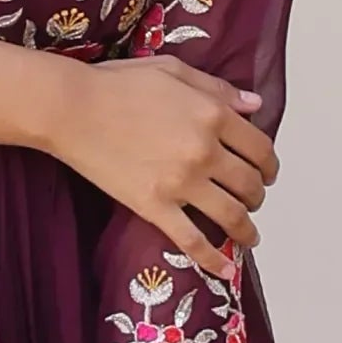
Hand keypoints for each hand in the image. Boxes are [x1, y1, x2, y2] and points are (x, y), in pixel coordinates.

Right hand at [50, 57, 277, 281]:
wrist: (72, 108)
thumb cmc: (117, 85)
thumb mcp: (174, 72)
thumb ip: (218, 89)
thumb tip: (254, 105)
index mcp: (213, 115)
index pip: (260, 148)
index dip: (269, 165)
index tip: (266, 173)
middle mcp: (205, 151)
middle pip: (250, 183)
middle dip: (258, 195)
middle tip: (253, 199)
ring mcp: (181, 182)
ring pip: (232, 215)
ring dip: (246, 228)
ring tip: (249, 235)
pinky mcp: (155, 206)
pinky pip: (192, 240)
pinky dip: (212, 259)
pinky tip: (224, 270)